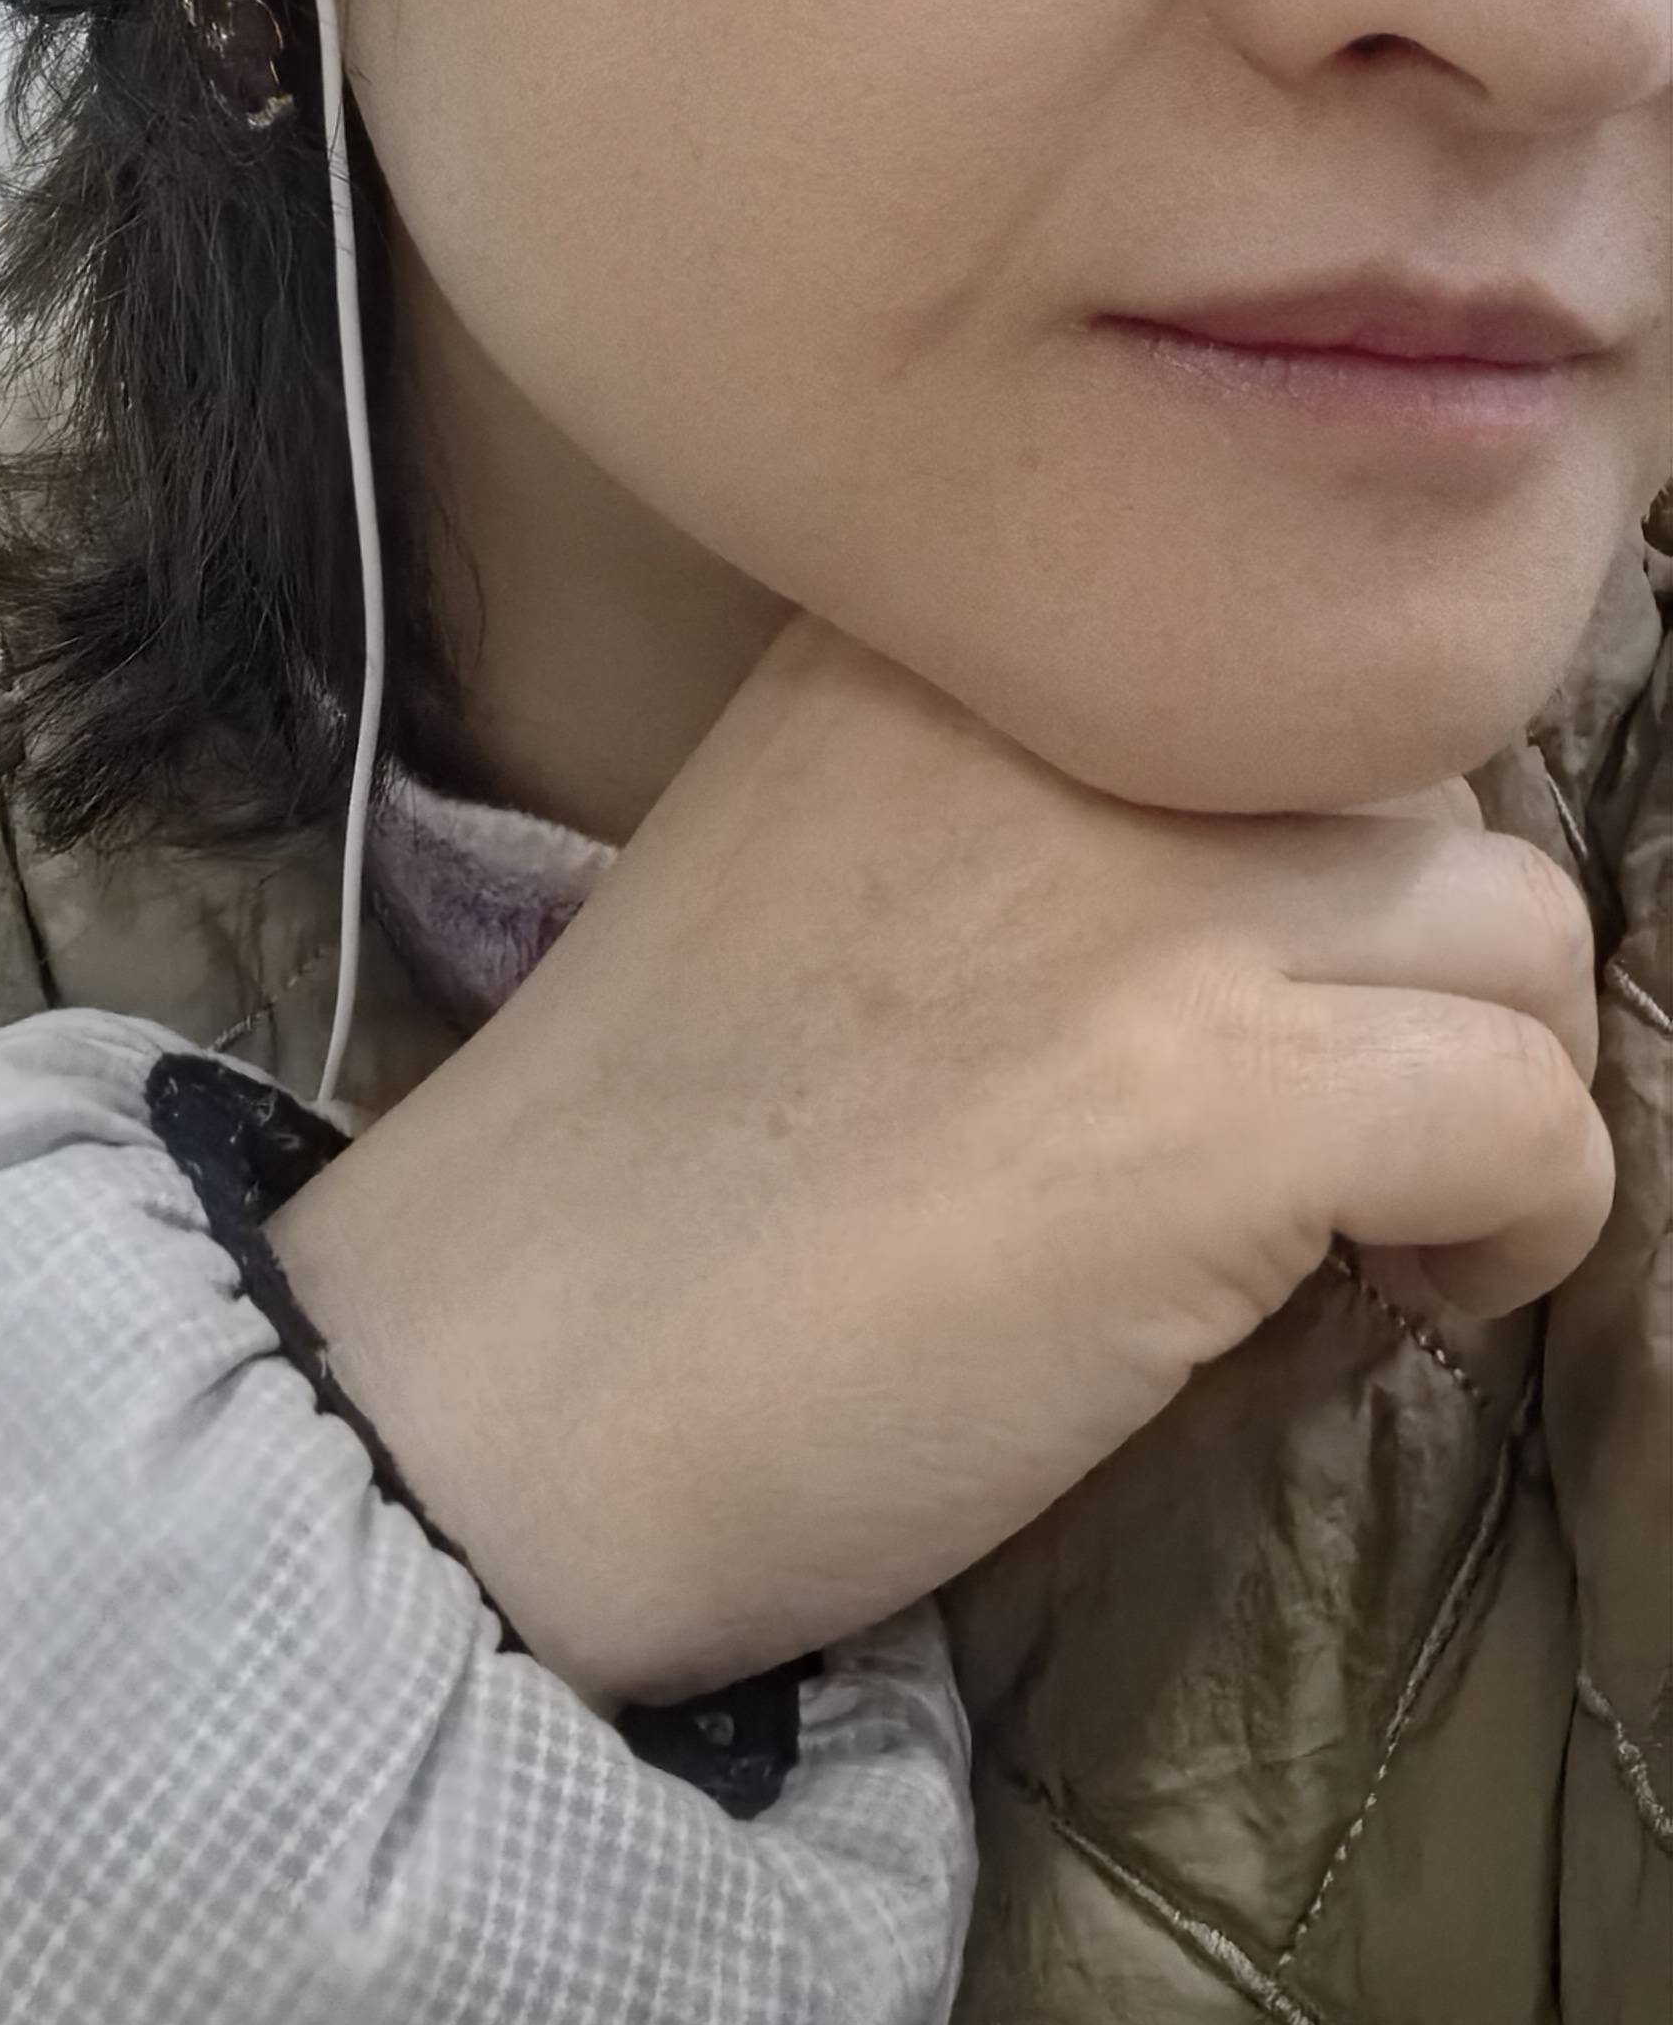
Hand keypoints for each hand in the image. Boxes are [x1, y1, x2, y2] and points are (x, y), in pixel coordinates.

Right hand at [270, 615, 1607, 1709]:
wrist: (493, 1383)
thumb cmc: (637, 1170)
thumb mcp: (808, 844)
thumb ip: (1004, 792)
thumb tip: (1232, 873)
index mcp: (949, 641)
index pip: (1273, 656)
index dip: (1309, 842)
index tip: (1256, 986)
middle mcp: (1070, 724)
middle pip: (1424, 777)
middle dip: (1413, 952)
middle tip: (1332, 1107)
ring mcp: (1162, 906)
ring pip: (1518, 926)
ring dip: (1491, 1076)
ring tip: (1378, 1211)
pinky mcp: (1236, 1108)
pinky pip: (1532, 1114)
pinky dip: (1520, 1222)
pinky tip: (1396, 1293)